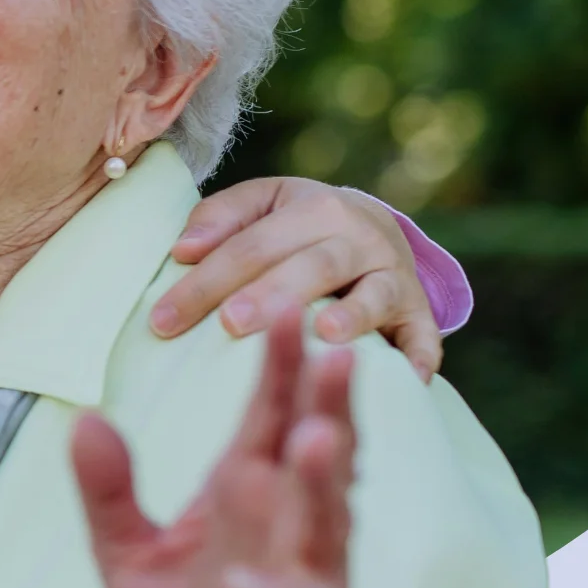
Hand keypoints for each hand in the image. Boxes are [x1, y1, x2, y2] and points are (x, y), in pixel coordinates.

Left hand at [71, 320, 355, 587]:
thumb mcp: (127, 554)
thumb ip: (107, 492)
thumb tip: (81, 421)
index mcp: (249, 492)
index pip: (269, 417)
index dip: (278, 370)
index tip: (281, 311)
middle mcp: (288, 525)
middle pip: (315, 454)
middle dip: (326, 406)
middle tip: (336, 349)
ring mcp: (304, 582)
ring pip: (325, 524)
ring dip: (322, 484)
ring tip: (316, 438)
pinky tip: (244, 581)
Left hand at [155, 178, 441, 378]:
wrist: (372, 228)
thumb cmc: (297, 226)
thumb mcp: (263, 205)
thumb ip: (221, 218)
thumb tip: (183, 249)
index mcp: (316, 208)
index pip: (252, 245)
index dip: (206, 280)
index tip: (162, 320)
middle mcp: (361, 238)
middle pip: (312, 266)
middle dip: (270, 294)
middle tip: (230, 325)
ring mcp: (395, 276)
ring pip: (374, 295)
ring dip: (352, 315)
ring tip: (323, 336)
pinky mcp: (418, 313)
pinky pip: (424, 337)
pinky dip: (419, 357)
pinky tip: (407, 382)